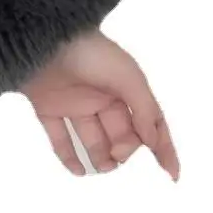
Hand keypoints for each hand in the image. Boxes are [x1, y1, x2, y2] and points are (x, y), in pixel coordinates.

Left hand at [18, 27, 178, 180]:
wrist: (42, 38)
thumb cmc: (91, 53)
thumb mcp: (128, 77)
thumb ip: (144, 110)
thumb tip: (153, 141)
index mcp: (124, 88)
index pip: (149, 123)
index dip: (162, 147)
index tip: (170, 174)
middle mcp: (101, 97)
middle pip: (120, 134)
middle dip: (125, 149)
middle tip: (118, 155)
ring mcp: (73, 103)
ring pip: (91, 138)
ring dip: (99, 157)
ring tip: (103, 167)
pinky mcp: (46, 107)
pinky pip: (59, 137)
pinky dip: (68, 155)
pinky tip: (78, 170)